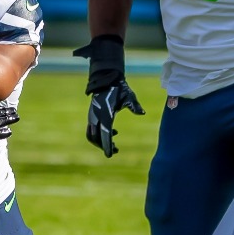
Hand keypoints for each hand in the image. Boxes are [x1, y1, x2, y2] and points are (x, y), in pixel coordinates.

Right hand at [75, 36, 144, 157]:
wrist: (106, 79)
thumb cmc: (119, 88)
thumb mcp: (129, 96)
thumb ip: (134, 105)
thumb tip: (142, 113)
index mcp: (105, 114)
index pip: (105, 134)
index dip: (107, 146)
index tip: (111, 155)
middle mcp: (96, 117)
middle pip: (96, 138)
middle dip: (103, 146)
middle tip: (115, 150)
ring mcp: (92, 116)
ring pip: (91, 135)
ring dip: (99, 141)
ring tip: (112, 143)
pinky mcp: (91, 115)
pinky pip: (91, 130)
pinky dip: (98, 135)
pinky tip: (112, 131)